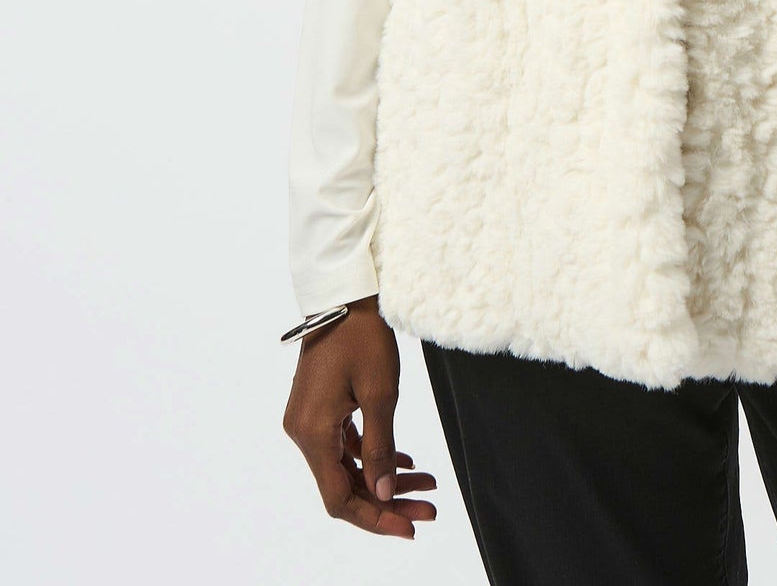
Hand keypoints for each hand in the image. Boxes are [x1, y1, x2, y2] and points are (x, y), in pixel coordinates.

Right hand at [283, 294, 438, 536]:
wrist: (345, 292)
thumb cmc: (363, 335)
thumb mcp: (380, 392)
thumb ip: (380, 449)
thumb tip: (381, 497)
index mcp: (313, 433)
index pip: (339, 498)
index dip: (375, 519)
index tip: (410, 527)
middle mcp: (303, 432)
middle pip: (345, 486)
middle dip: (387, 501)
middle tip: (429, 506)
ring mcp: (309, 420)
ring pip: (348, 467)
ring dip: (385, 479)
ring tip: (427, 485)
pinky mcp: (319, 409)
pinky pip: (346, 446)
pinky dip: (374, 456)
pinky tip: (405, 463)